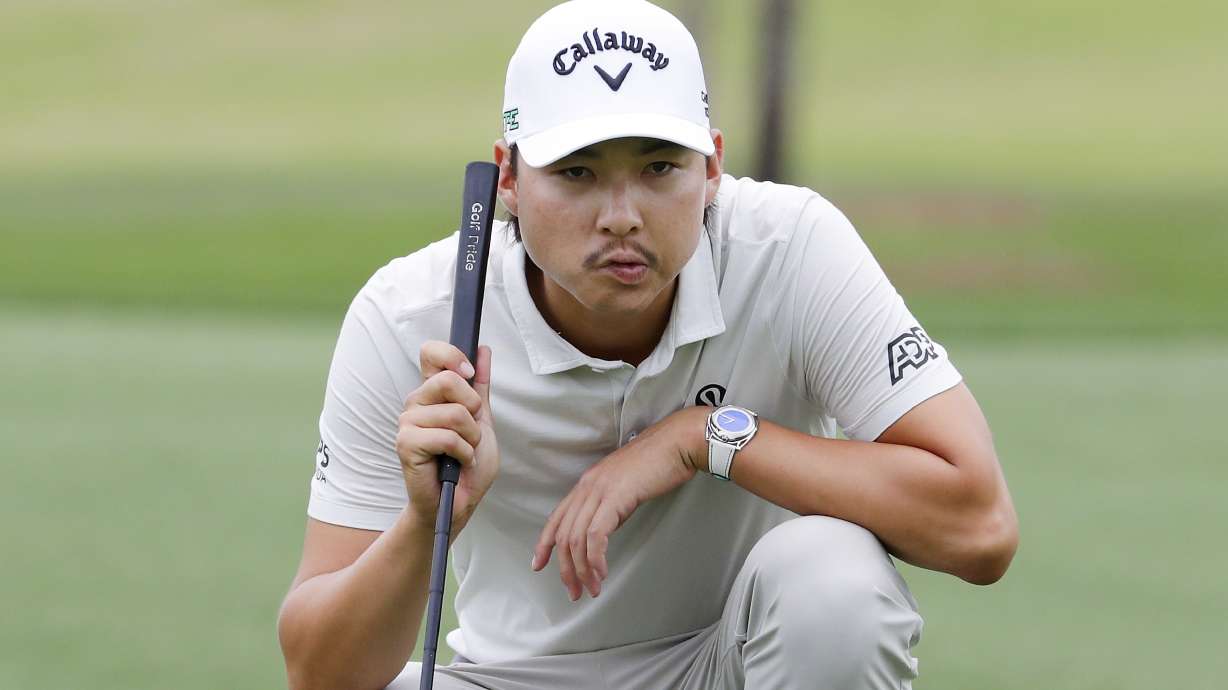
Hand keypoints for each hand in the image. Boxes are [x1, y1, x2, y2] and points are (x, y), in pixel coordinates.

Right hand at [396, 341, 498, 536]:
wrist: (459, 502)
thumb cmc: (468, 464)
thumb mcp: (482, 420)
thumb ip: (480, 386)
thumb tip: (483, 350)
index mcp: (432, 392)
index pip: (431, 352)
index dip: (452, 354)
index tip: (469, 372)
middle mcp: (416, 402)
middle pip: (449, 380)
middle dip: (473, 408)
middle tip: (470, 431)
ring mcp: (407, 422)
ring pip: (454, 413)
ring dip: (471, 438)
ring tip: (464, 452)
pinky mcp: (406, 444)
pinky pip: (448, 437)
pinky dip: (464, 454)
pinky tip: (458, 463)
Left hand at [531, 407, 707, 599]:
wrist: (675, 444)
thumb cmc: (657, 464)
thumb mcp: (624, 487)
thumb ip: (609, 507)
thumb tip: (603, 532)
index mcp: (587, 484)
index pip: (556, 518)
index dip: (544, 544)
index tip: (538, 565)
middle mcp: (587, 487)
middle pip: (563, 535)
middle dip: (566, 569)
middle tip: (575, 592)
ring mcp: (599, 491)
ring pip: (576, 539)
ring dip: (583, 570)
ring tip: (592, 588)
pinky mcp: (614, 497)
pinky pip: (595, 535)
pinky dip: (596, 558)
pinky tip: (602, 571)